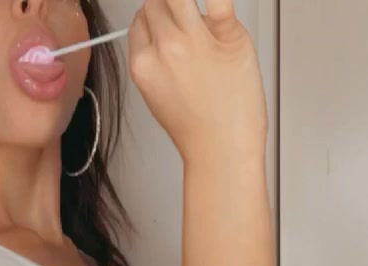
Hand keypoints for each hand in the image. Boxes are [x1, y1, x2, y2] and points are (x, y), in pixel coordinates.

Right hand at [128, 0, 267, 166]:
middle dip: (168, 9)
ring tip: (199, 21)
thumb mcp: (157, 95)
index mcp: (142, 65)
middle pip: (156, 3)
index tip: (164, 26)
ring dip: (184, 0)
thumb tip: (167, 30)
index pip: (139, 21)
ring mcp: (195, 40)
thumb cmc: (196, 130)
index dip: (152, 20)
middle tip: (184, 25)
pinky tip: (216, 6)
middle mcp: (164, 48)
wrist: (221, 149)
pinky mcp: (227, 35)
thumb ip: (156, 60)